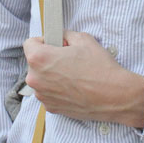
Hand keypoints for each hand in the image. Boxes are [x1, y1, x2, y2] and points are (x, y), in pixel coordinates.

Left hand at [23, 31, 143, 127]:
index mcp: (39, 59)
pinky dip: (57, 89)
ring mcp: (42, 95)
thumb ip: (66, 35)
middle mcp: (35, 79)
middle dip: (48, 59)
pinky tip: (74, 87)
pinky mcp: (51, 108)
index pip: (29, 43)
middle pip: (34, 62)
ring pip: (41, 79)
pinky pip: (49, 93)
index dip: (44, 41)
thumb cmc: (100, 68)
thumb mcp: (84, 39)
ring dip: (52, 75)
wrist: (114, 96)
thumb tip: (61, 38)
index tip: (55, 44)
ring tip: (73, 75)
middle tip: (68, 59)